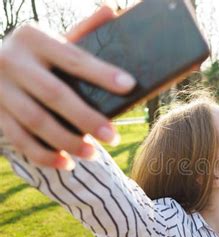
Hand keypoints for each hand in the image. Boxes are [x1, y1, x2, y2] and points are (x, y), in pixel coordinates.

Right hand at [0, 6, 135, 169]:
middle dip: (86, 118)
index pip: (74, 58)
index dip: (102, 73)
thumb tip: (112, 12)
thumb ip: (81, 30)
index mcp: (33, 38)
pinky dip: (42, 154)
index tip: (129, 86)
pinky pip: (17, 139)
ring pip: (35, 121)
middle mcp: (11, 60)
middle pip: (55, 94)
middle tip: (113, 136)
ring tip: (93, 155)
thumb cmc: (33, 54)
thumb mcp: (51, 38)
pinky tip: (66, 163)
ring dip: (67, 141)